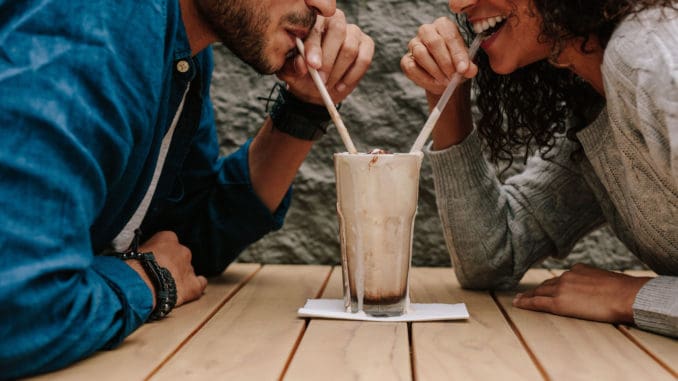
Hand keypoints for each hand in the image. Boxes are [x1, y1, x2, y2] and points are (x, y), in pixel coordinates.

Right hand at [136, 231, 207, 307]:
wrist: (140, 285)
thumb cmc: (132, 267)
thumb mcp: (133, 251)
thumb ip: (143, 251)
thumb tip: (139, 256)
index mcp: (168, 238)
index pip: (167, 241)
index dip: (160, 252)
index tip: (153, 259)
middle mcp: (182, 250)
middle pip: (179, 255)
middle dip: (171, 264)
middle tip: (158, 274)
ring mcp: (189, 267)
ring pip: (187, 270)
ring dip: (180, 276)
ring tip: (166, 286)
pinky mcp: (193, 285)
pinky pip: (200, 284)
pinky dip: (195, 287)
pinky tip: (187, 291)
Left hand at [276, 9, 373, 104]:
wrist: (317, 87)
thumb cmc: (303, 75)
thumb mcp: (292, 72)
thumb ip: (293, 67)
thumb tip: (301, 65)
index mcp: (314, 22)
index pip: (316, 28)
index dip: (314, 47)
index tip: (313, 65)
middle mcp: (335, 21)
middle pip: (338, 31)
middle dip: (328, 59)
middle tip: (321, 80)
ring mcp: (353, 32)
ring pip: (350, 48)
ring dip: (338, 71)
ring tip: (327, 85)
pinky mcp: (366, 45)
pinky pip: (364, 59)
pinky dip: (352, 76)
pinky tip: (340, 86)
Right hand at [401, 17, 477, 94]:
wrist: (444, 76)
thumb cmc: (455, 65)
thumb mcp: (466, 65)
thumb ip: (469, 66)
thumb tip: (469, 70)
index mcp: (444, 25)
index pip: (450, 36)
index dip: (457, 54)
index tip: (463, 69)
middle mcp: (427, 31)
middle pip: (433, 42)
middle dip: (445, 62)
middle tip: (453, 77)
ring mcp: (414, 44)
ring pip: (420, 54)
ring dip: (434, 71)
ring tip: (445, 82)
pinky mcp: (406, 59)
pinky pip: (411, 68)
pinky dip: (424, 79)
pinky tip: (435, 84)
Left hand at [512, 263, 652, 323]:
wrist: (626, 295)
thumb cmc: (625, 291)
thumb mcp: (607, 280)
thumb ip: (596, 282)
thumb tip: (599, 289)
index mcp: (578, 269)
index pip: (561, 278)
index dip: (550, 284)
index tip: (544, 287)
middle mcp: (567, 276)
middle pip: (546, 285)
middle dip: (536, 289)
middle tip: (524, 293)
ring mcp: (561, 288)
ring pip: (539, 292)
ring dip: (528, 295)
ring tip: (519, 299)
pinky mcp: (558, 302)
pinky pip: (537, 302)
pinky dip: (526, 303)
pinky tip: (518, 304)